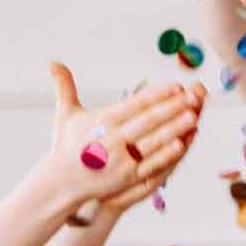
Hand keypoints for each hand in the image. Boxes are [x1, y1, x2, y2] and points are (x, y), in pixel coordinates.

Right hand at [43, 66, 201, 211]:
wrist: (60, 182)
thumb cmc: (67, 146)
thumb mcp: (66, 114)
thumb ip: (64, 86)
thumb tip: (51, 62)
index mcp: (101, 121)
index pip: (134, 104)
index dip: (156, 94)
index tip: (176, 85)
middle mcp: (112, 138)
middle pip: (148, 120)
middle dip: (172, 107)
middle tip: (194, 96)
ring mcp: (121, 160)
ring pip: (153, 141)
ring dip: (174, 128)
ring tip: (194, 115)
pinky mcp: (126, 177)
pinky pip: (150, 164)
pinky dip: (165, 154)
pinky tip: (182, 144)